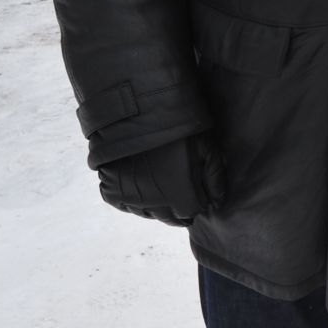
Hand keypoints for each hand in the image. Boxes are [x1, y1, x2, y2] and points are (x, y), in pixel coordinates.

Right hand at [97, 134, 224, 225]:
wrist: (141, 110)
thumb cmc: (181, 127)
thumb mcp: (207, 148)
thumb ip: (214, 178)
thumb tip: (216, 203)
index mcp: (180, 196)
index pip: (189, 214)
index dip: (195, 205)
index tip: (197, 196)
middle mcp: (154, 203)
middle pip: (167, 217)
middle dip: (177, 209)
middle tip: (180, 192)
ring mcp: (130, 197)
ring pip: (145, 212)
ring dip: (154, 205)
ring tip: (160, 185)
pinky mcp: (110, 189)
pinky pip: (122, 203)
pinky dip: (131, 198)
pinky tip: (141, 184)